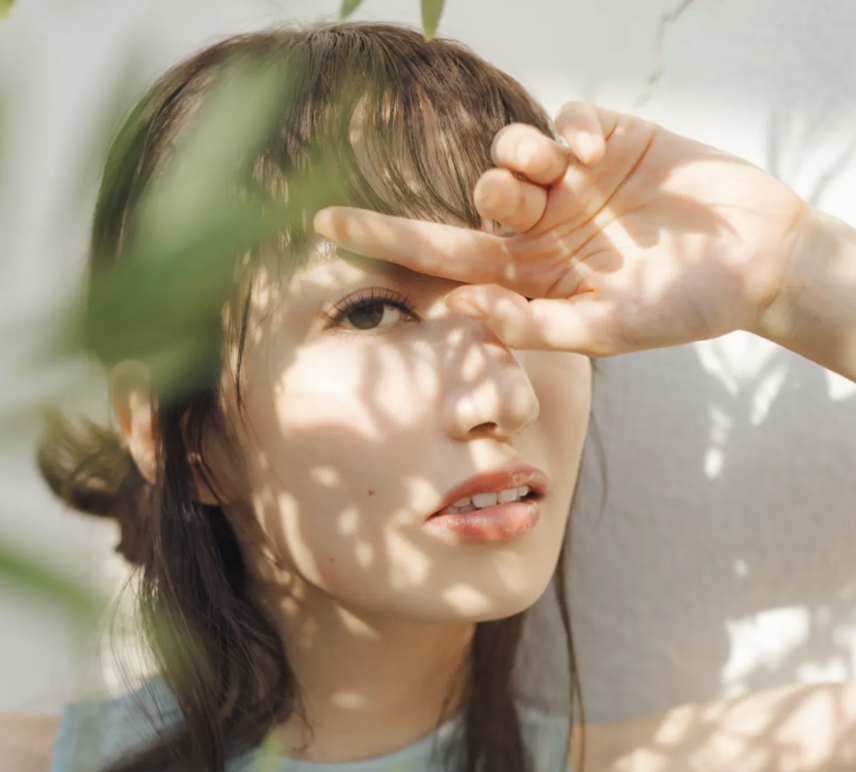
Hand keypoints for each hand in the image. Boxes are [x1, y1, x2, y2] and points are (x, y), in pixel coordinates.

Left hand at [313, 103, 810, 357]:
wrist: (757, 262)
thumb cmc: (684, 309)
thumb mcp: (608, 329)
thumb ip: (538, 324)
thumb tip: (468, 311)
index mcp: (529, 279)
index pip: (441, 259)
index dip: (383, 239)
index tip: (320, 224)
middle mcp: (541, 232)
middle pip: (474, 201)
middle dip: (486, 193)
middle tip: (522, 202)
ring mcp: (573, 186)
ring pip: (509, 152)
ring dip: (519, 156)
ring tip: (560, 173)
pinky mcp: (610, 140)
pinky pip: (565, 119)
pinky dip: (572, 128)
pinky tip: (604, 151)